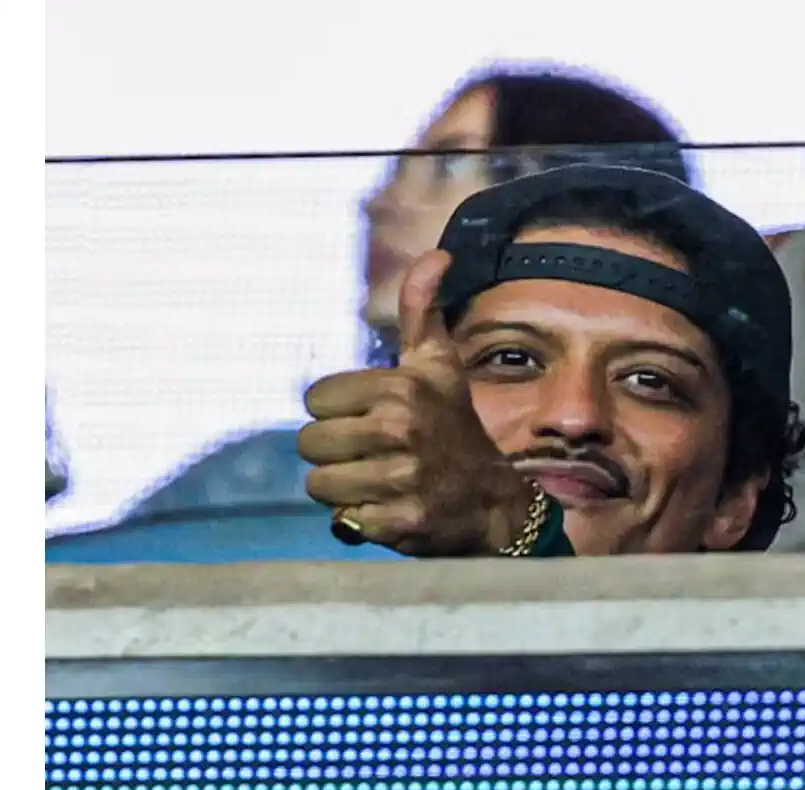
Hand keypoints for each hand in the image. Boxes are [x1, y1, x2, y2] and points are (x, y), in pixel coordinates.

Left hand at [299, 251, 533, 555]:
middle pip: (310, 443)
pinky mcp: (399, 521)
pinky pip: (343, 520)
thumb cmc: (455, 427)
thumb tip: (436, 253)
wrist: (494, 502)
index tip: (373, 420)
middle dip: (336, 453)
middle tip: (375, 455)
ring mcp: (400, 477)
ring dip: (344, 487)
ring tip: (380, 481)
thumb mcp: (439, 366)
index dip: (338, 413)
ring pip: (320, 484)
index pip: (315, 399)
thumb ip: (423, 310)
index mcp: (400, 387)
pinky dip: (361, 520)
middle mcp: (400, 428)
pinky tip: (391, 507)